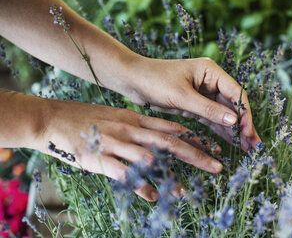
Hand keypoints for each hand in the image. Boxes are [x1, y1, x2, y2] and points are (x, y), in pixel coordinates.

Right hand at [36, 99, 222, 201]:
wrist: (53, 118)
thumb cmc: (88, 118)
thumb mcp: (117, 116)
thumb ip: (139, 126)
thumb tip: (160, 137)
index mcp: (135, 118)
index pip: (172, 127)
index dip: (195, 137)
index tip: (215, 146)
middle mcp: (129, 129)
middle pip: (169, 142)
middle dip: (196, 155)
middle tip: (217, 167)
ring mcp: (114, 143)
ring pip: (149, 159)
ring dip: (169, 176)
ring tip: (185, 192)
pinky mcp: (98, 158)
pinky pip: (123, 174)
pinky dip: (138, 186)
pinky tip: (151, 197)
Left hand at [120, 57, 261, 150]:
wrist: (131, 80)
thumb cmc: (155, 80)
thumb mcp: (182, 96)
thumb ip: (208, 109)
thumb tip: (235, 121)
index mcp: (211, 71)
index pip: (235, 93)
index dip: (244, 114)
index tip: (248, 133)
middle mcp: (210, 81)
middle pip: (232, 105)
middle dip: (243, 125)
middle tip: (253, 146)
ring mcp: (203, 93)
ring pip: (223, 114)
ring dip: (233, 130)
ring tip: (245, 148)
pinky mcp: (194, 104)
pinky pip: (210, 118)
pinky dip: (219, 130)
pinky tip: (229, 142)